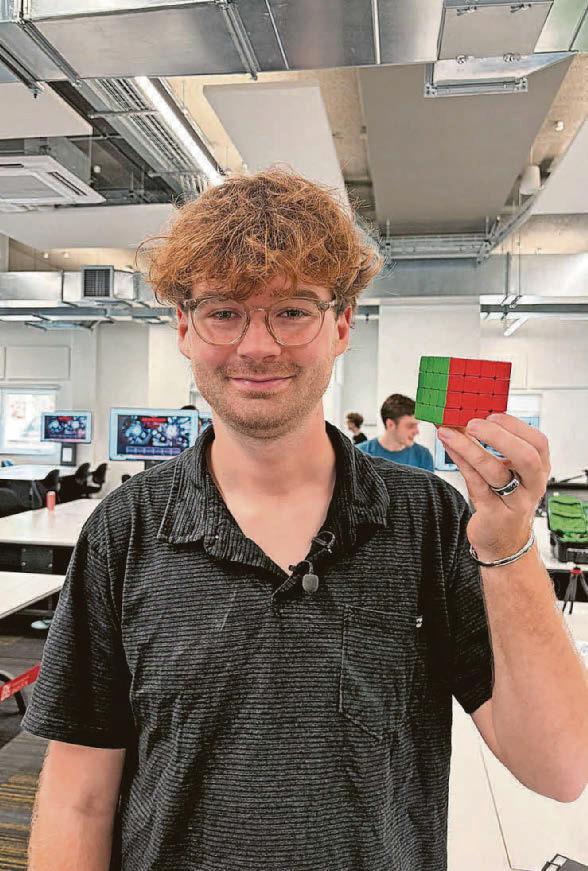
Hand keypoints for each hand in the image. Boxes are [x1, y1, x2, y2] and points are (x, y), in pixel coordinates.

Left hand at [437, 414, 550, 562]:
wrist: (503, 542)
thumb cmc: (505, 502)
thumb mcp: (510, 475)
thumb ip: (497, 450)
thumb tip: (467, 419)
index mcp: (538, 471)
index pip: (538, 443)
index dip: (516, 426)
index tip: (493, 415)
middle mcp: (531, 486)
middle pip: (525, 457)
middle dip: (498, 437)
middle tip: (473, 423)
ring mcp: (514, 502)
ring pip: (495, 472)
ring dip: (469, 448)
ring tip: (448, 432)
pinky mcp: (493, 514)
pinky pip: (476, 484)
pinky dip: (461, 462)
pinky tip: (449, 448)